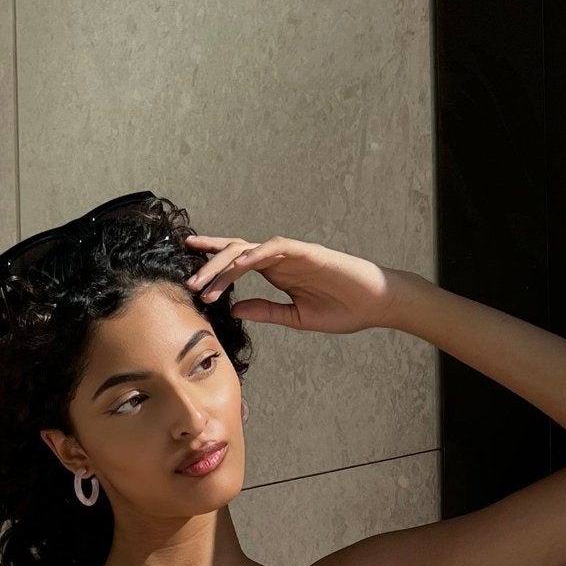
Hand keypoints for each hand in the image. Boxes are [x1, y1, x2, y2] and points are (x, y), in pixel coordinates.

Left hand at [184, 231, 396, 335]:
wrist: (375, 304)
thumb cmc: (342, 309)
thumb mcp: (295, 317)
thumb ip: (265, 311)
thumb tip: (234, 309)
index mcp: (276, 273)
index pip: (237, 263)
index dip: (212, 265)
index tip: (190, 278)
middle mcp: (279, 259)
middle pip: (235, 252)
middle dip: (209, 265)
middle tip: (189, 284)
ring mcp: (292, 253)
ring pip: (249, 248)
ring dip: (224, 263)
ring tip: (204, 282)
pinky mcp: (308, 252)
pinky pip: (276, 247)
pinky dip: (255, 253)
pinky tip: (238, 264)